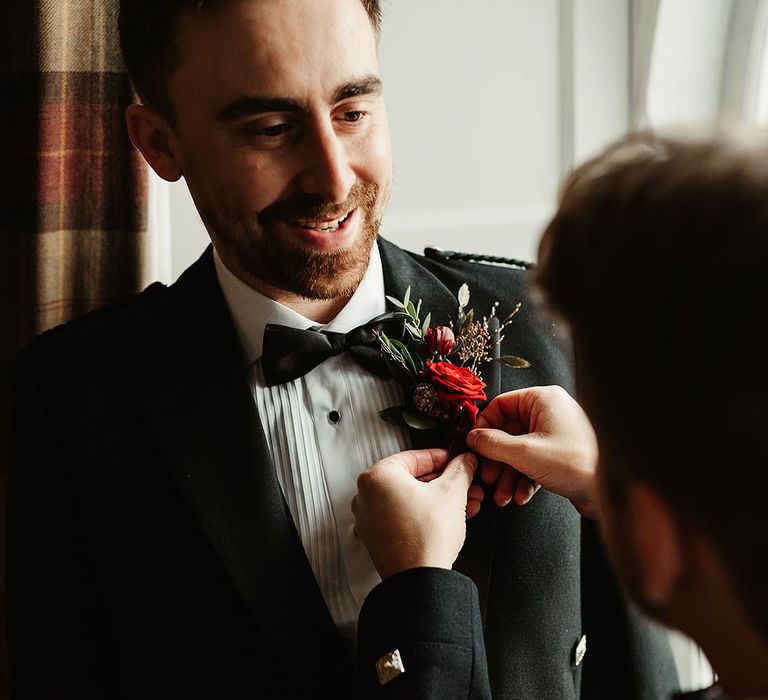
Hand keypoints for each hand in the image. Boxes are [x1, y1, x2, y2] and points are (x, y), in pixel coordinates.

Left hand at [352, 449, 481, 578]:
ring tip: (466, 501)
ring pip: (412, 499)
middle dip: (445, 482)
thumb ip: (460, 470)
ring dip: (441, 499)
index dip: (443, 458)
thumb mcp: (451, 492)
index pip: (415, 457)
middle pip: (413, 479)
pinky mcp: (378, 538)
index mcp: (377, 477)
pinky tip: (452, 516)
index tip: (457, 460)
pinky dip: (427, 513)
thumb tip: (465, 462)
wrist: (420, 580)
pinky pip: (405, 516)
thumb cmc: (426, 538)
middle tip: (465, 482)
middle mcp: (367, 496)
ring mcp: (370, 519)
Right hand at [466, 385, 598, 517]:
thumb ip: (493, 444)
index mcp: (543, 400)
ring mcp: (555, 435)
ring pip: (519, 451)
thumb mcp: (525, 453)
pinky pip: (533, 463)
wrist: (613, 490)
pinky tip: (520, 496)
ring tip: (502, 496)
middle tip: (488, 477)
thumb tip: (472, 438)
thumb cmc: (577, 463)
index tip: (473, 446)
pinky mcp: (560, 456)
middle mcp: (550, 413)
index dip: (484, 427)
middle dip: (496, 459)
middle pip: (508, 431)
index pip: (501, 405)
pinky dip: (523, 479)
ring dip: (508, 475)